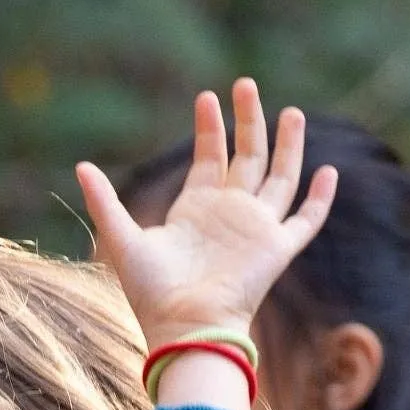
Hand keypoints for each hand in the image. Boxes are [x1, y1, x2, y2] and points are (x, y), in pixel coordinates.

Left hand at [76, 84, 335, 350]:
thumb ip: (104, 201)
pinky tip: (329, 171)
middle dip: (248, 120)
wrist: (183, 325)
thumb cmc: (152, 292)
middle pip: (247, 157)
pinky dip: (319, 198)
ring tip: (291, 111)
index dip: (209, 128)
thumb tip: (80, 165)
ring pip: (280, 177)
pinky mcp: (277, 248)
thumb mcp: (122, 238)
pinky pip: (305, 220)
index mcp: (197, 210)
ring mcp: (256, 229)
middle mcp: (230, 215)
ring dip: (287, 145)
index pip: (209, 158)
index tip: (206, 97)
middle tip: (246, 84)